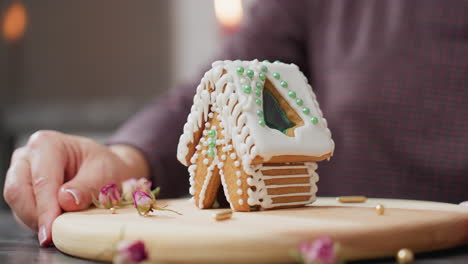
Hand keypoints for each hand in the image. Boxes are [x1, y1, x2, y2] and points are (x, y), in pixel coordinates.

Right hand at [3, 130, 148, 245]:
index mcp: (47, 144)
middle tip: (54, 235)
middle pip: (18, 191)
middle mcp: (28, 156)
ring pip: (17, 204)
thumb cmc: (104, 166)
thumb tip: (65, 201)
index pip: (41, 180)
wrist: (105, 169)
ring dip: (36, 221)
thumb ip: (87, 186)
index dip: (45, 208)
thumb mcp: (105, 172)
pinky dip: (37, 222)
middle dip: (36, 216)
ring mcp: (21, 173)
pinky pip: (22, 212)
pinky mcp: (22, 192)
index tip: (51, 230)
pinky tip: (56, 224)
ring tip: (61, 227)